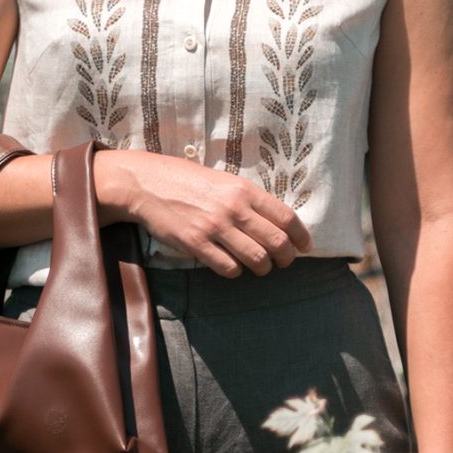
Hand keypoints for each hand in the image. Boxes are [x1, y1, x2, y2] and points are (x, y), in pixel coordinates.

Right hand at [96, 150, 312, 277]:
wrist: (148, 183)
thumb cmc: (188, 181)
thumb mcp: (224, 180)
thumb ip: (249, 200)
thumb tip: (276, 222)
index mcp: (244, 190)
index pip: (286, 217)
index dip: (301, 236)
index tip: (304, 247)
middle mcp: (234, 208)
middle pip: (277, 243)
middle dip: (286, 258)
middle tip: (283, 262)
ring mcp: (215, 227)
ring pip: (256, 259)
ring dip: (262, 268)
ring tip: (259, 266)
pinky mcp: (196, 243)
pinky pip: (228, 268)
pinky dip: (235, 272)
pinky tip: (232, 266)